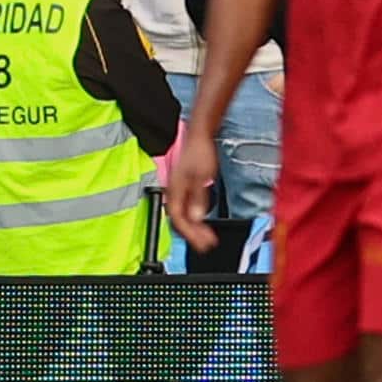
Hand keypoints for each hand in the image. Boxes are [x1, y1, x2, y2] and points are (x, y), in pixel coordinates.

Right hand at [167, 133, 218, 254]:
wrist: (199, 136)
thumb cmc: (199, 152)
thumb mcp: (202, 177)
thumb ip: (198, 199)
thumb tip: (196, 217)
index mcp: (175, 190)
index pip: (178, 219)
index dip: (190, 233)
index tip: (202, 243)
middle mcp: (174, 192)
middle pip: (179, 220)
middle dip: (193, 235)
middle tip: (207, 245)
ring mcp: (178, 190)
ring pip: (183, 216)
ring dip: (195, 228)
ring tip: (207, 238)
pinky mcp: (184, 188)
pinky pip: (186, 208)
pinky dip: (195, 219)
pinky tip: (202, 222)